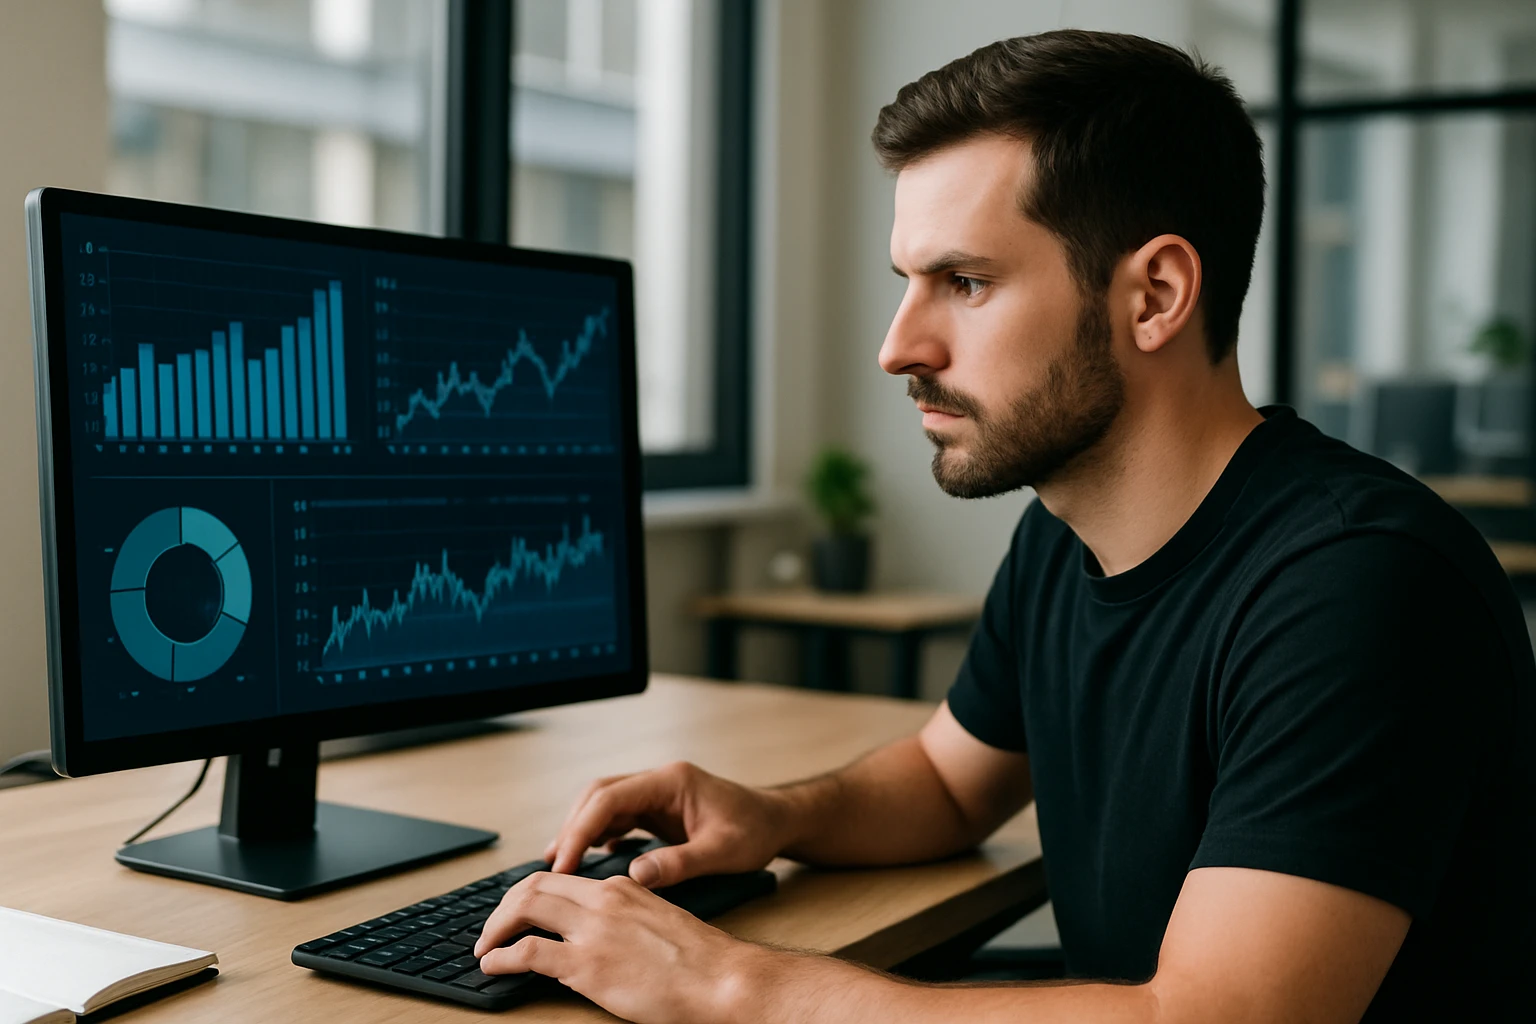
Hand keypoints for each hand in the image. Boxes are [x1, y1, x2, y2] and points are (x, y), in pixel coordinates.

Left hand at [475, 871, 779, 1023]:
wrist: (722, 980)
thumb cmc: (701, 962)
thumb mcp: (659, 922)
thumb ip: (626, 918)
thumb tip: (600, 934)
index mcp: (622, 888)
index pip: (561, 878)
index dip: (529, 894)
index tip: (518, 911)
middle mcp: (604, 901)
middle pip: (534, 886)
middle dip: (504, 906)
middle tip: (493, 929)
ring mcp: (593, 931)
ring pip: (524, 909)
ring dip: (496, 928)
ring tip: (485, 947)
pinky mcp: (587, 965)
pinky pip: (527, 952)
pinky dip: (501, 957)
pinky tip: (494, 966)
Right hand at [544, 761, 791, 887]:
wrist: (777, 821)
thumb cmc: (756, 832)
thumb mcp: (724, 852)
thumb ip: (681, 863)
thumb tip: (634, 877)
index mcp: (671, 781)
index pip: (611, 798)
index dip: (581, 829)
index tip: (564, 863)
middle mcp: (659, 782)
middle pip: (600, 795)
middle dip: (573, 827)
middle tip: (555, 865)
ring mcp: (657, 794)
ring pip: (605, 805)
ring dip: (582, 830)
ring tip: (561, 863)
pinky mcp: (659, 810)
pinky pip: (619, 818)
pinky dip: (599, 835)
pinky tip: (591, 859)